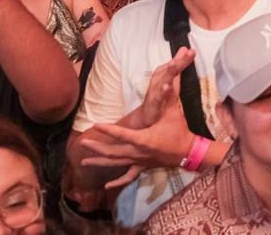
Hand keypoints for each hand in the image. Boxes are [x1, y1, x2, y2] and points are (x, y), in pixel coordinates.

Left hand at [79, 50, 197, 187]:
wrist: (187, 151)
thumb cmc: (179, 130)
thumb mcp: (173, 112)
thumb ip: (169, 96)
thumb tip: (167, 82)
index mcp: (143, 139)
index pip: (121, 134)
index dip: (108, 129)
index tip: (95, 125)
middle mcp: (138, 152)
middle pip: (113, 151)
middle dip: (97, 148)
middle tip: (83, 143)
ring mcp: (139, 161)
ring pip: (116, 164)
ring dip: (99, 162)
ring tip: (83, 162)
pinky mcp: (143, 166)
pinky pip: (128, 176)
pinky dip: (117, 182)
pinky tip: (107, 187)